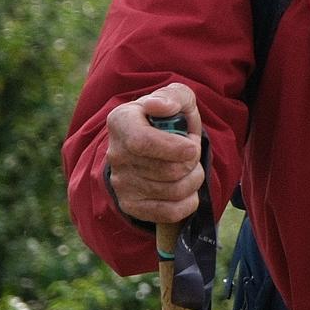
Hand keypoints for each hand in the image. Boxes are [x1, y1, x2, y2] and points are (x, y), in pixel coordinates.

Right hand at [103, 84, 204, 223]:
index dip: (175, 148)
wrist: (152, 145)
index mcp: (121, 121)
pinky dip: (188, 202)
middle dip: (193, 162)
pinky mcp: (131, 205)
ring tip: (189, 168)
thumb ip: (173, 96)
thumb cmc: (168, 119)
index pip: (142, 142)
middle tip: (191, 153)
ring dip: (194, 180)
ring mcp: (121, 182)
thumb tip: (162, 106)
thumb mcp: (176, 99)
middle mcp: (116, 153)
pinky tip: (186, 188)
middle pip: (168, 170)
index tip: (192, 146)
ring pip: (173, 191)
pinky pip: (169, 212)